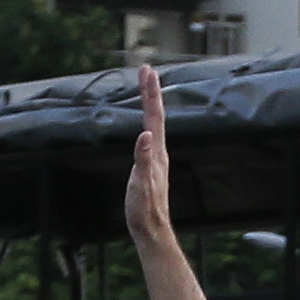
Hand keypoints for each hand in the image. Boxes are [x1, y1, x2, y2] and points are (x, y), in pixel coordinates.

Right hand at [124, 62, 171, 248]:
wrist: (151, 228)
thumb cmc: (144, 208)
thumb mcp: (140, 184)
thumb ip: (143, 159)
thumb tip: (144, 135)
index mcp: (156, 152)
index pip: (153, 116)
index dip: (150, 93)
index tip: (147, 72)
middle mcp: (159, 151)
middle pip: (155, 115)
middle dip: (150, 92)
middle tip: (146, 71)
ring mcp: (156, 158)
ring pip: (154, 124)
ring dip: (150, 104)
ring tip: (146, 88)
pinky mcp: (151, 165)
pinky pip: (149, 136)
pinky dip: (146, 122)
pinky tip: (144, 124)